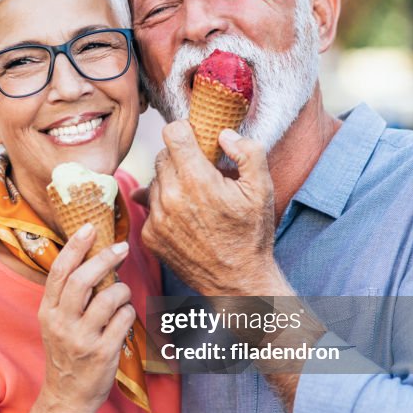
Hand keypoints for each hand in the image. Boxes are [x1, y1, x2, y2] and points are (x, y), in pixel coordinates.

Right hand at [37, 223, 136, 412]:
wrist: (66, 397)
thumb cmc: (67, 353)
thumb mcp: (56, 323)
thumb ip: (68, 296)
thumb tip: (93, 260)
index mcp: (48, 311)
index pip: (59, 271)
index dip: (75, 246)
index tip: (89, 227)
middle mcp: (62, 323)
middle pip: (83, 280)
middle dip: (104, 258)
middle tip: (121, 248)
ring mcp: (82, 339)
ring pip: (109, 298)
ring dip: (122, 290)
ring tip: (122, 294)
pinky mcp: (102, 353)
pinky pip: (124, 319)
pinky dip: (129, 312)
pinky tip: (124, 318)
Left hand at [142, 121, 288, 296]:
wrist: (237, 281)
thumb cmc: (251, 234)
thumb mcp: (262, 189)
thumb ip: (248, 152)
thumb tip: (223, 134)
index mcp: (197, 180)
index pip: (172, 133)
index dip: (185, 131)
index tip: (194, 138)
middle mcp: (170, 197)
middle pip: (163, 156)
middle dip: (181, 159)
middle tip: (202, 175)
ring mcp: (157, 218)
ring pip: (155, 181)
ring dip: (172, 183)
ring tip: (196, 200)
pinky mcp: (149, 235)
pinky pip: (150, 206)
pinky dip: (164, 207)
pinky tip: (186, 218)